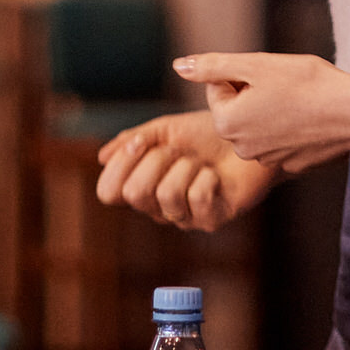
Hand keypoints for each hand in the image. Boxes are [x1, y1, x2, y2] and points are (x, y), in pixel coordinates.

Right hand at [95, 111, 276, 231]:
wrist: (248, 135)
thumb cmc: (207, 135)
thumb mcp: (165, 130)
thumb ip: (133, 141)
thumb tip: (102, 157)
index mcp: (142, 187)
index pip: (108, 192)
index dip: (119, 166)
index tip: (141, 141)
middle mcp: (159, 208)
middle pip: (134, 194)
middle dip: (155, 161)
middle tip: (177, 149)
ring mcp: (185, 217)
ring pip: (166, 195)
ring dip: (185, 167)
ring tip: (200, 161)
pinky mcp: (212, 219)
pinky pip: (197, 198)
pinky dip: (208, 177)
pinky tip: (217, 175)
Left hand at [174, 51, 349, 172]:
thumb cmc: (305, 83)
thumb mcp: (255, 64)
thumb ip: (212, 65)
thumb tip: (178, 66)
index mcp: (226, 123)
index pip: (219, 87)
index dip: (242, 73)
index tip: (267, 74)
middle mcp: (241, 149)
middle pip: (236, 109)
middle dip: (253, 93)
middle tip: (282, 84)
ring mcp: (266, 160)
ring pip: (258, 124)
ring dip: (270, 109)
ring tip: (297, 100)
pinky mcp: (290, 164)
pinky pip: (280, 139)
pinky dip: (289, 126)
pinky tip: (308, 117)